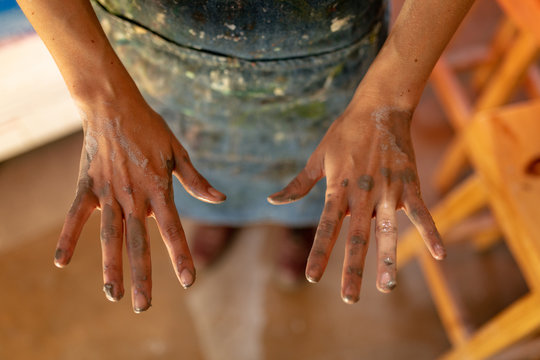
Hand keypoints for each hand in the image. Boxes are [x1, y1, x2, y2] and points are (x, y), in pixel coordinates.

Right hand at [54, 98, 225, 312]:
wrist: (113, 106)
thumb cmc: (150, 129)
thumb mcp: (178, 152)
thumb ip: (196, 181)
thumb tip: (221, 199)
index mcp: (159, 189)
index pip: (173, 229)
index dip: (181, 256)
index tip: (189, 281)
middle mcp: (134, 196)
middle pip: (139, 242)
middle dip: (142, 276)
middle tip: (142, 306)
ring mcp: (109, 193)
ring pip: (109, 236)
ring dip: (110, 266)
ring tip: (112, 295)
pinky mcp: (88, 186)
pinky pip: (76, 216)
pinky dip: (68, 237)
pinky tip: (61, 262)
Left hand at [268, 96, 444, 303]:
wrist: (378, 108)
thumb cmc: (343, 134)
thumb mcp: (316, 159)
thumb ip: (298, 185)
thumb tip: (271, 202)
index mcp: (338, 189)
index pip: (326, 227)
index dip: (319, 252)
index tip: (312, 277)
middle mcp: (362, 194)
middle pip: (357, 237)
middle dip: (353, 269)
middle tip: (350, 299)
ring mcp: (388, 191)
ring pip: (388, 231)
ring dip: (388, 260)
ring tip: (387, 287)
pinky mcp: (409, 185)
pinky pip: (421, 213)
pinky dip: (431, 232)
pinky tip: (439, 256)